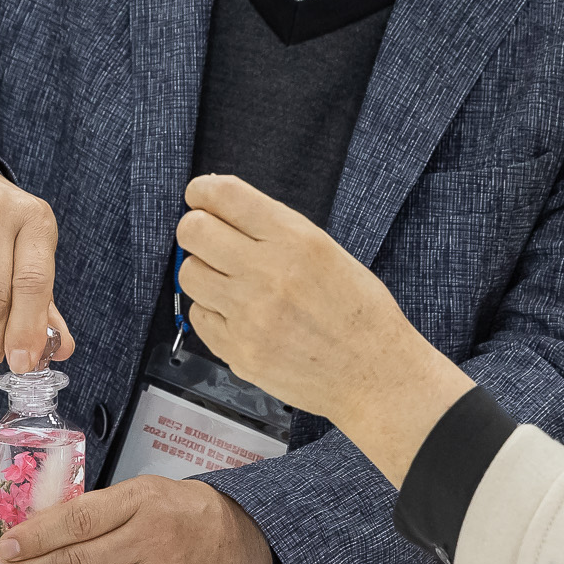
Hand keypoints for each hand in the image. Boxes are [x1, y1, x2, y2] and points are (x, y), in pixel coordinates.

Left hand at [0, 475, 272, 563]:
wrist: (244, 541)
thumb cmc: (188, 511)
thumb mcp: (147, 491)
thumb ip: (101, 509)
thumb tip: (43, 528)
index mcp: (141, 501)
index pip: (78, 520)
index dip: (37, 534)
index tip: (7, 544)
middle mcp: (148, 540)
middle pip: (76, 561)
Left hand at [174, 174, 472, 485]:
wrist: (374, 373)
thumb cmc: (358, 312)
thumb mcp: (327, 251)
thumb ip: (275, 230)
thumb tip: (222, 209)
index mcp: (295, 239)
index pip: (224, 195)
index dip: (202, 190)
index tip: (199, 195)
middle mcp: (269, 272)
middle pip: (193, 231)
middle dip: (195, 230)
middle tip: (207, 239)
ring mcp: (250, 315)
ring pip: (189, 274)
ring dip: (202, 272)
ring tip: (227, 281)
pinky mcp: (239, 351)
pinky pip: (199, 316)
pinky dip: (212, 311)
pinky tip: (238, 314)